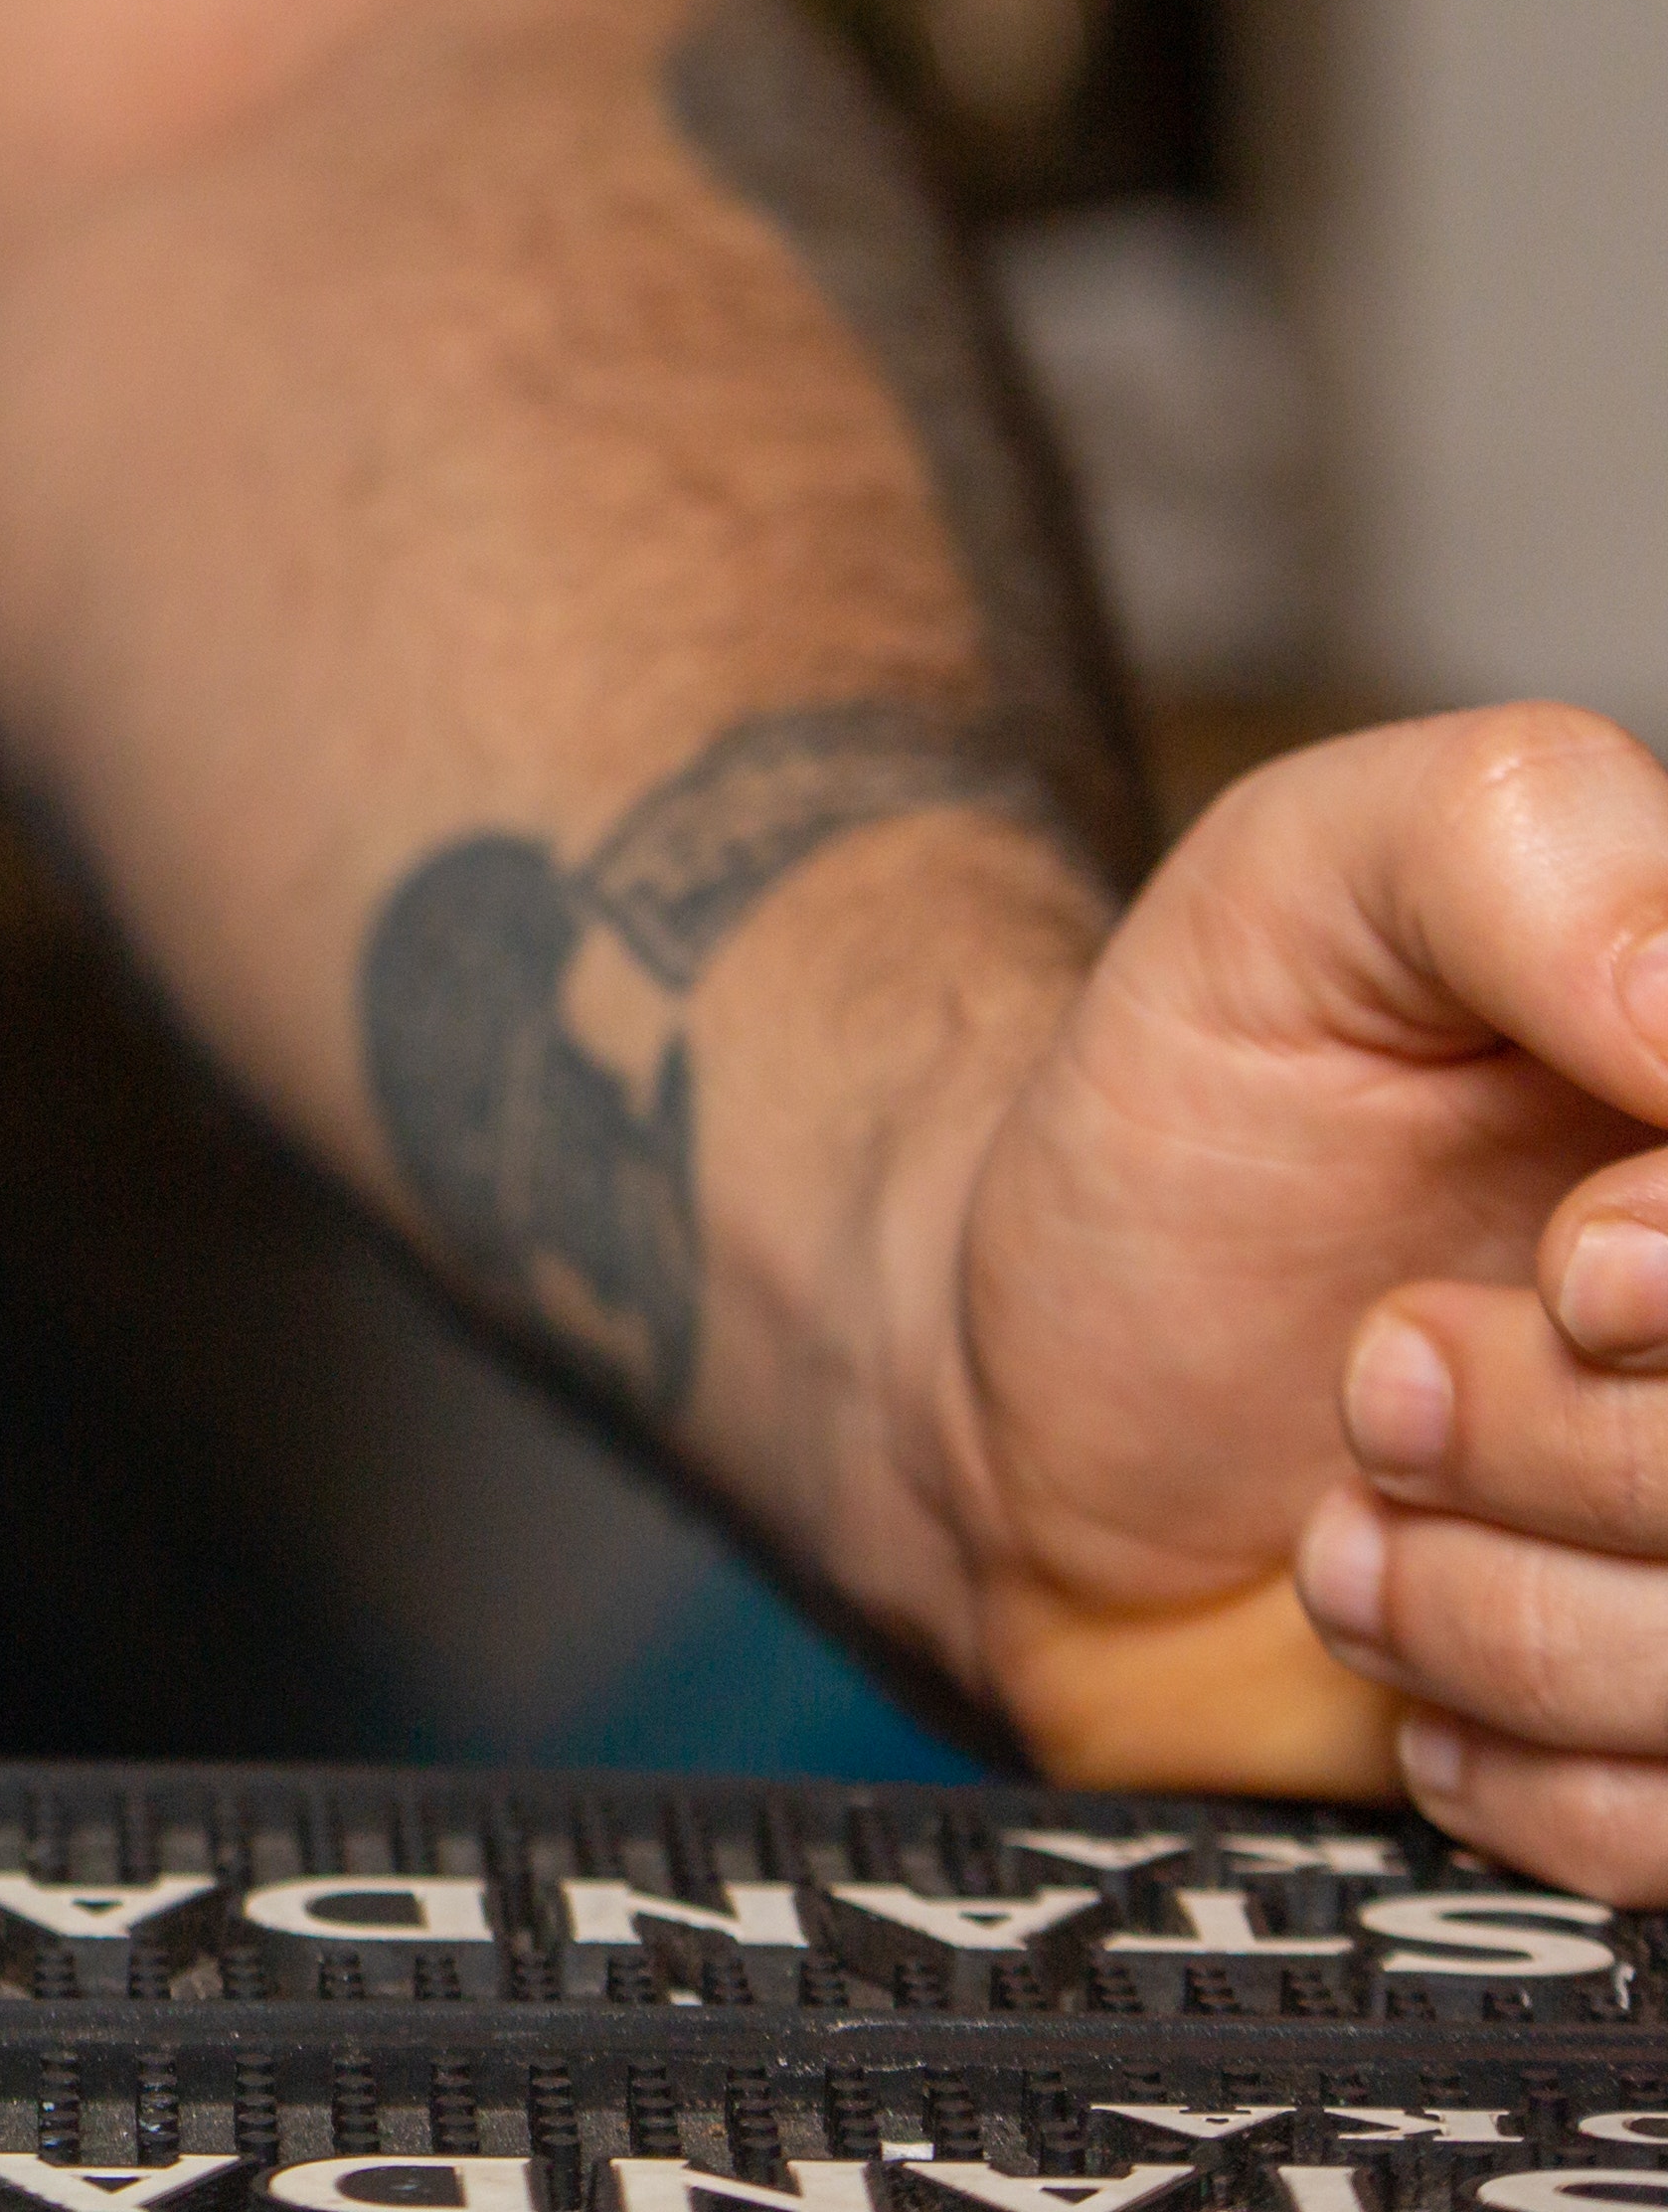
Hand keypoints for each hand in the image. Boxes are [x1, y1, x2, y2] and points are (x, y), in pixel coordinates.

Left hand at [940, 705, 1667, 1880]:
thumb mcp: (1294, 886)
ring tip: (1357, 1506)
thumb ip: (1510, 839)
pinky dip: (1511, 1759)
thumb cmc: (1187, 1125)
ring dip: (1498, 1603)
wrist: (1030, 1384)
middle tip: (1380, 1372)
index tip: (1567, 1270)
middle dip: (1568, 1442)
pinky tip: (1406, 1653)